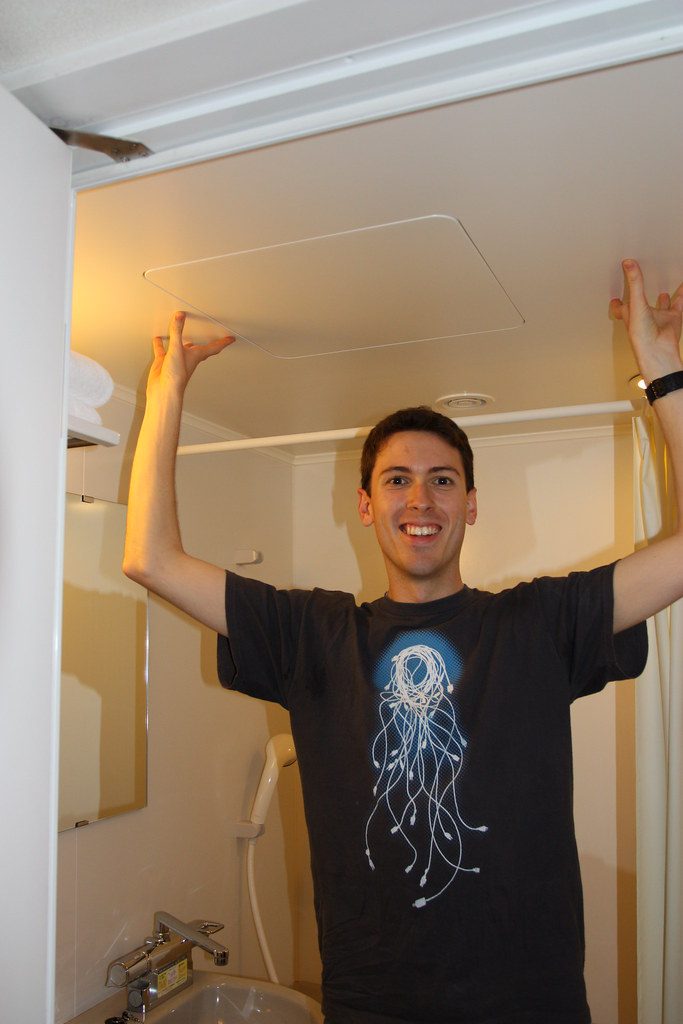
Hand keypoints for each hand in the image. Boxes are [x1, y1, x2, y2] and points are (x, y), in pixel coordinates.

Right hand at [148, 311, 234, 396]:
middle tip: (210, 334)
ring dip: (179, 339)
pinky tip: (158, 339)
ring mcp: (176, 360)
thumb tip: (180, 316)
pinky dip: (160, 344)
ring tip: (179, 329)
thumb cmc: (175, 376)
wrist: (163, 391)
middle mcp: (187, 357)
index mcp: (196, 355)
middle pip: (198, 348)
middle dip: (204, 342)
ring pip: (179, 347)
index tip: (231, 339)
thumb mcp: (177, 350)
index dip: (223, 343)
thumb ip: (178, 332)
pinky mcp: (164, 362)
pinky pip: (162, 350)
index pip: (213, 347)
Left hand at [609, 259, 682, 381]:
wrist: (659, 350)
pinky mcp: (673, 318)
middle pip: (640, 304)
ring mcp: (659, 318)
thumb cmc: (641, 334)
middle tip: (639, 285)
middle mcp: (643, 316)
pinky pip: (679, 303)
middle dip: (640, 296)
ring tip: (662, 287)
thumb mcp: (636, 304)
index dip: (616, 303)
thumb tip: (628, 263)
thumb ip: (634, 283)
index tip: (614, 296)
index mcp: (629, 314)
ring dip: (662, 298)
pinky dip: (681, 294)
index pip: (619, 307)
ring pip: (661, 305)